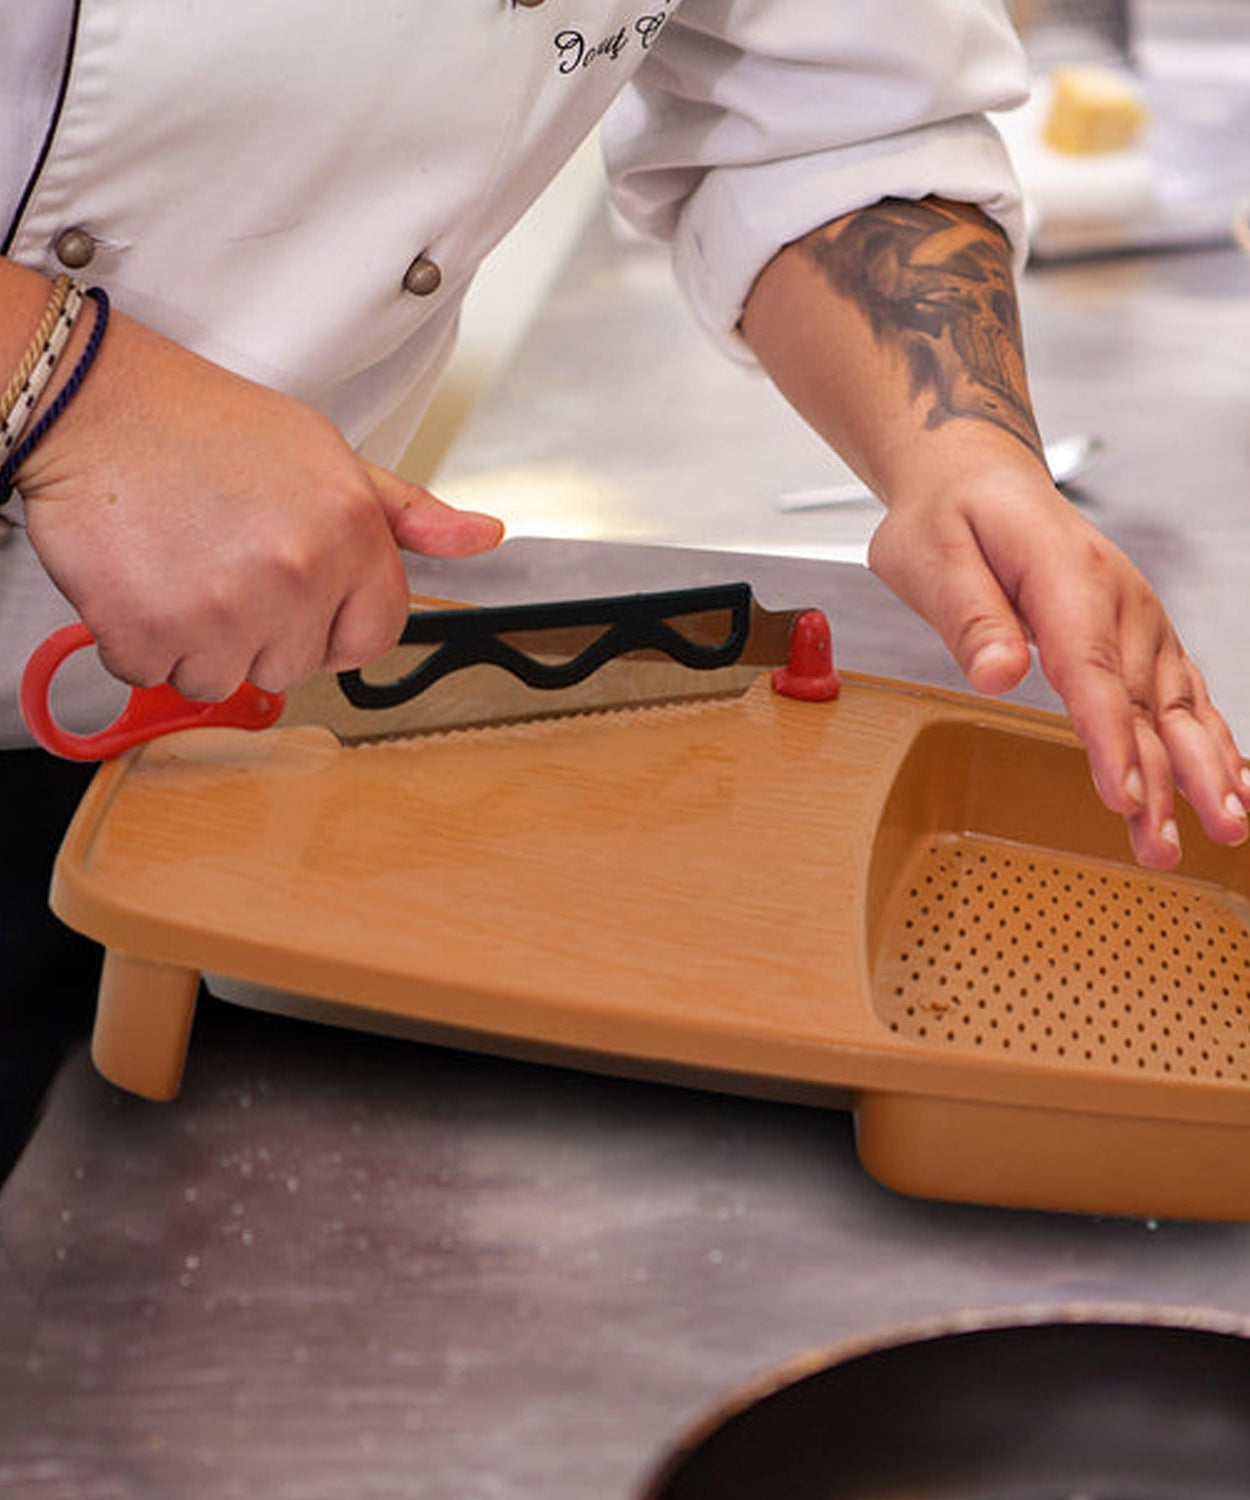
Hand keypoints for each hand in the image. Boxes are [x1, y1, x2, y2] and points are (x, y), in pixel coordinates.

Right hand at [18, 308, 502, 700]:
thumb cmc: (204, 426)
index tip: (302, 597)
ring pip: (223, 680)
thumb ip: (406, 512)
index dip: (335, 622)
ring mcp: (224, 609)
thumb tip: (481, 535)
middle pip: (296, 665)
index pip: (376, 636)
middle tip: (225, 562)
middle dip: (260, 630)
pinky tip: (141, 580)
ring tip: (182, 567)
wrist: (95, 404)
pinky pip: (155, 675)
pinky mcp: (151, 631)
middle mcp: (297, 574)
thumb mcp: (327, 455)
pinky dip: (138, 642)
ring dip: (197, 642)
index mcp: (351, 532)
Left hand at [868, 467, 1249, 868]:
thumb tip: (998, 672)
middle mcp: (1117, 599)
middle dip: (1166, 779)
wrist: (981, 480)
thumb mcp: (932, 554)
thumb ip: (969, 616)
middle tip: (1174, 843)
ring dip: (1202, 772)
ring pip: (1174, 706)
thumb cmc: (953, 517)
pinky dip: (1214, 742)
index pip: (1092, 671)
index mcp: (1065, 575)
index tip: (1123, 796)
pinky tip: (1237, 787)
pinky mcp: (1142, 638)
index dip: (1111, 739)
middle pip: (1142, 702)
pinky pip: (1184, 695)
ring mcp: (1138, 619)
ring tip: (1225, 831)